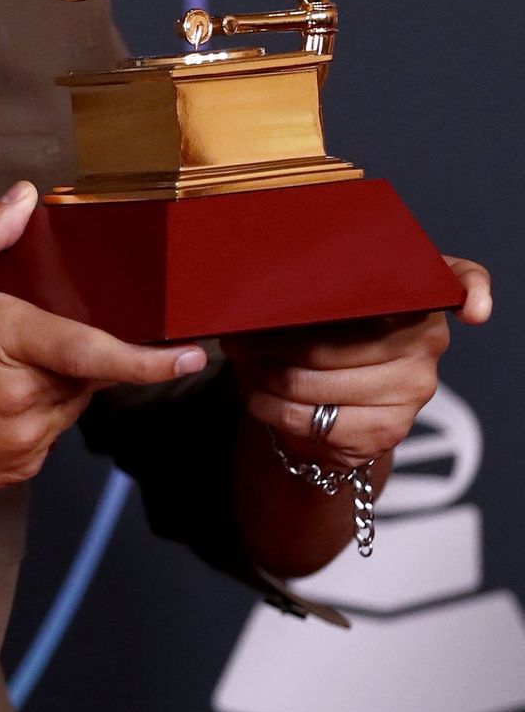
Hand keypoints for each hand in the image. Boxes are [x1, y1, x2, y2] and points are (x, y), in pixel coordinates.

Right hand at [0, 181, 207, 517]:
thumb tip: (22, 200)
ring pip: (69, 402)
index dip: (147, 356)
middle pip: (85, 369)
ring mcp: (17, 442)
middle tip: (19, 334)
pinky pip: (46, 433)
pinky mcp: (10, 472)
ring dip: (50, 379)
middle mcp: (17, 397)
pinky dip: (30, 409)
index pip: (91, 348)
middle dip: (70, 347)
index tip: (191, 354)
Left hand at [223, 255, 491, 471]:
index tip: (470, 309)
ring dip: (263, 372)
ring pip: (315, 379)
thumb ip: (329, 280)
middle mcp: (428, 342)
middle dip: (273, 339)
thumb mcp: (334, 302)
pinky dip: (269, 404)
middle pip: (335, 339)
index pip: (460, 283)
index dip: (472, 293)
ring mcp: (412, 390)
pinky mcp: (385, 431)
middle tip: (239, 334)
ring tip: (242, 360)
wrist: (332, 411)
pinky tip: (257, 392)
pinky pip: (310, 418)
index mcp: (420, 298)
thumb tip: (265, 280)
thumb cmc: (330, 340)